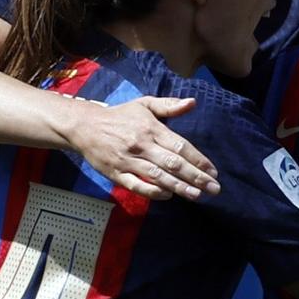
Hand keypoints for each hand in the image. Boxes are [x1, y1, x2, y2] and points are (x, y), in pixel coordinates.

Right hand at [60, 96, 221, 200]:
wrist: (85, 126)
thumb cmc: (119, 116)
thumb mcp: (144, 105)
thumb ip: (169, 106)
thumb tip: (192, 103)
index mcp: (151, 128)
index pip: (180, 146)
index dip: (199, 160)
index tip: (213, 171)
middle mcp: (142, 145)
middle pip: (173, 163)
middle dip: (196, 177)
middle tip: (214, 188)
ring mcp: (128, 161)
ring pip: (158, 177)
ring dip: (180, 187)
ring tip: (197, 195)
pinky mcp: (116, 174)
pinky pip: (137, 186)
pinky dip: (153, 192)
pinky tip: (168, 195)